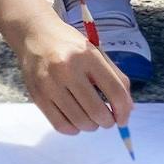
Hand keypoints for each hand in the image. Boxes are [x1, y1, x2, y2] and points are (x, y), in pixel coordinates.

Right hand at [15, 18, 132, 135]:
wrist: (34, 34)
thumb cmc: (69, 45)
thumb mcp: (96, 52)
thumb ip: (116, 78)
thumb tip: (129, 109)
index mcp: (87, 56)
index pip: (114, 91)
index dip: (124, 111)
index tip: (123, 118)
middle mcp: (67, 69)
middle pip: (97, 111)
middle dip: (108, 122)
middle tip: (108, 119)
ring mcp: (50, 84)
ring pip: (80, 122)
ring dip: (92, 126)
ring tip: (91, 118)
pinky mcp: (37, 96)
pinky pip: (61, 125)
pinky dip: (74, 129)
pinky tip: (76, 120)